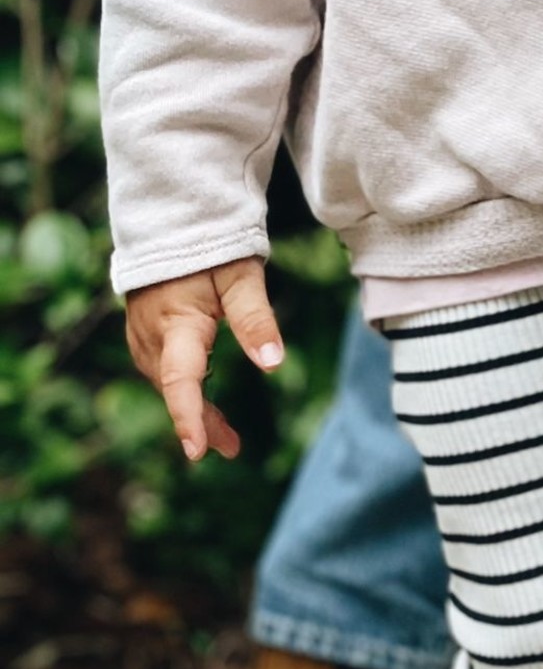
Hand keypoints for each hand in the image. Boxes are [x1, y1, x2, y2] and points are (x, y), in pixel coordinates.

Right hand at [124, 258, 284, 461]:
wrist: (172, 217)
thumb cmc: (211, 244)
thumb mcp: (241, 277)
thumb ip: (256, 320)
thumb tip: (274, 364)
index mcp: (176, 322)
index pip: (180, 380)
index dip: (189, 418)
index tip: (197, 451)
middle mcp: (152, 332)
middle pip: (176, 388)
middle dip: (201, 421)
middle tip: (232, 448)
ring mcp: (143, 332)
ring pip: (167, 382)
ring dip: (193, 408)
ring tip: (226, 436)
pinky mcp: (144, 330)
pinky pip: (162, 369)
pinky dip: (183, 388)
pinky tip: (204, 400)